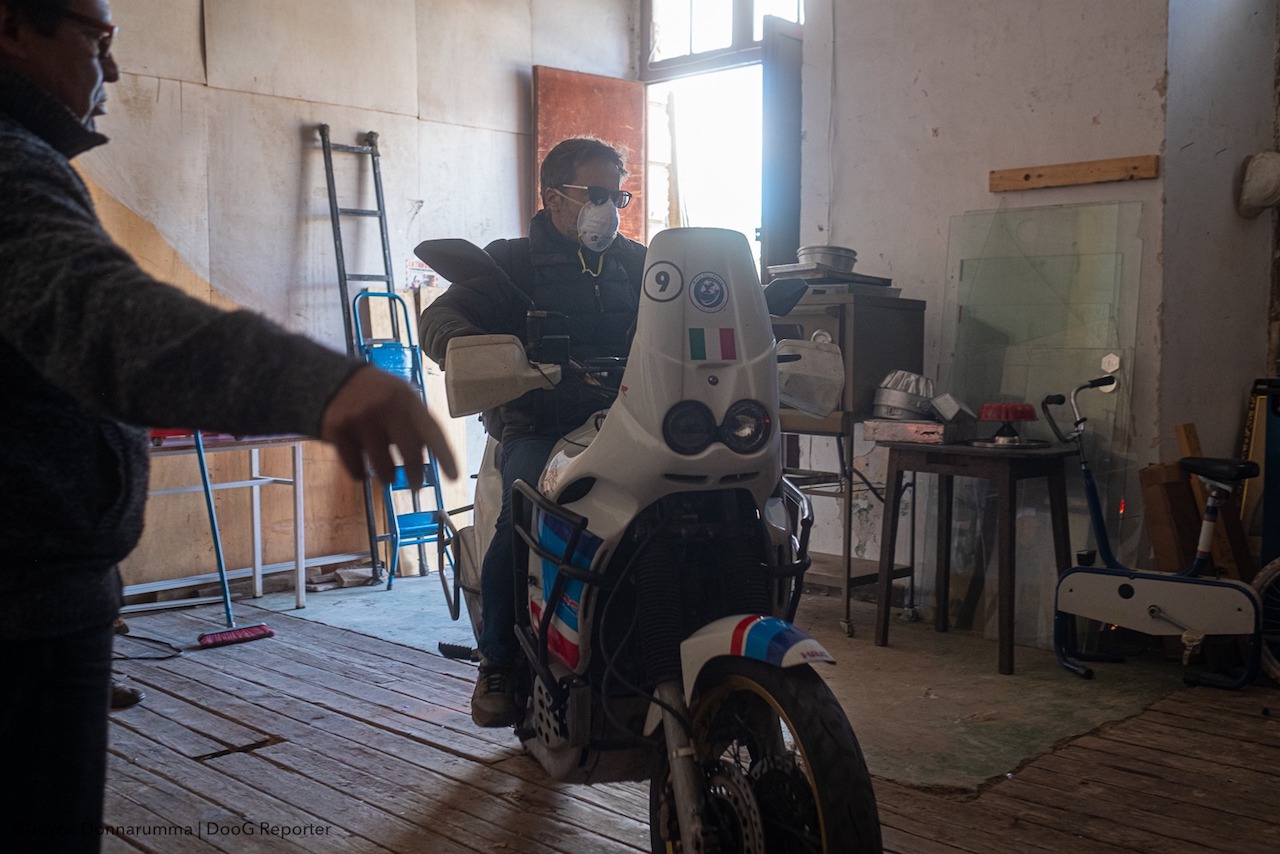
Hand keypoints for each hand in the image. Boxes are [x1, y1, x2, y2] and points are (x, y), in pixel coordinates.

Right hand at [320, 365, 457, 488]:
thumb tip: (430, 455)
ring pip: (383, 467)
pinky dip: (360, 474)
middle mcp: (385, 407)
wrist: (329, 378)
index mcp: (406, 398)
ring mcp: (361, 419)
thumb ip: (415, 420)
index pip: (432, 431)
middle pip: (410, 453)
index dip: (445, 456)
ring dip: (387, 476)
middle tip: (416, 487)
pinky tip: (362, 467)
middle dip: (415, 476)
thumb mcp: (399, 396)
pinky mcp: (338, 431)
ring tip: (387, 475)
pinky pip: (356, 468)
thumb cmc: (374, 394)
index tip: (453, 477)